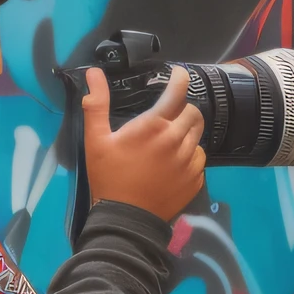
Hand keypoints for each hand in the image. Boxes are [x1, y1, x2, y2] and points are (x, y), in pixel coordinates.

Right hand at [82, 65, 205, 222]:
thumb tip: (94, 72)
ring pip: (198, 135)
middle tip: (167, 117)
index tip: (179, 75)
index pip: (177, 92)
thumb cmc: (108, 177)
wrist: (126, 220)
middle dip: (181, 109)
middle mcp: (176, 140)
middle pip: (192, 112)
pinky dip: (190, 155)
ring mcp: (189, 161)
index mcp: (154, 126)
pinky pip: (199, 158)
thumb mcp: (96, 140)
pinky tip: (174, 162)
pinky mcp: (195, 180)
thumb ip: (96, 104)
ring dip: (187, 132)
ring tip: (170, 139)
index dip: (181, 78)